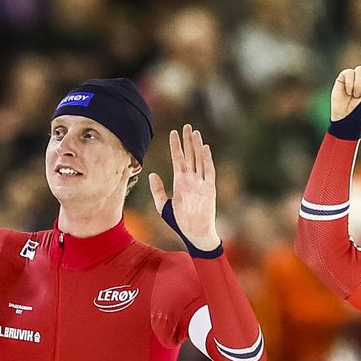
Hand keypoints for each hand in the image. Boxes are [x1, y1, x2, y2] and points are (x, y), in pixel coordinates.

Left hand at [147, 124, 219, 251]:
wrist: (194, 234)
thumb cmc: (180, 222)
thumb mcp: (163, 206)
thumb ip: (157, 190)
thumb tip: (151, 174)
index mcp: (180, 182)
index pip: (178, 159)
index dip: (175, 146)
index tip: (173, 132)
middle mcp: (191, 179)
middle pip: (189, 156)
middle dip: (187, 141)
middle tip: (186, 126)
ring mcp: (201, 183)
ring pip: (199, 160)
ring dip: (197, 146)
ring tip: (195, 132)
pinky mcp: (209, 189)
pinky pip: (209, 171)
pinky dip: (207, 160)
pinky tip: (204, 148)